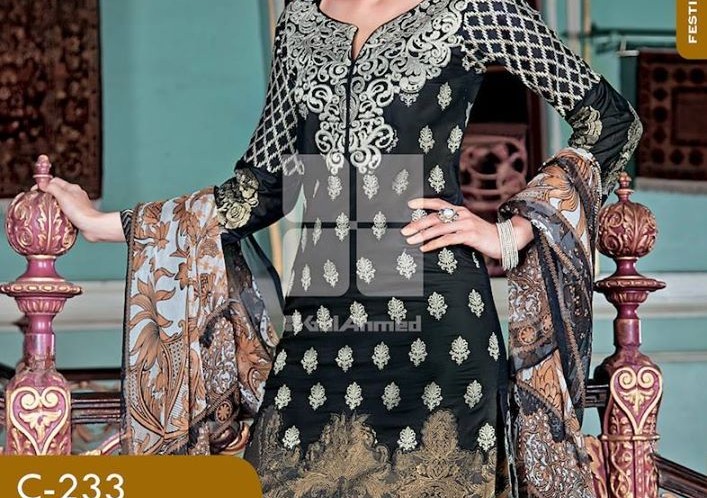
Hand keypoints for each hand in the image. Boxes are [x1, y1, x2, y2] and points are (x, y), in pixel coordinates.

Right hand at [37, 178, 124, 242]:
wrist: (91, 226)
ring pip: (61, 201)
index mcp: (73, 188)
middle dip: (48, 194)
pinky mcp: (78, 214)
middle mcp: (76, 195)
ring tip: (45, 209)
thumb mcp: (63, 196)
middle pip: (58, 190)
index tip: (35, 191)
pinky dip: (59, 212)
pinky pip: (65, 211)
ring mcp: (78, 204)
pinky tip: (55, 217)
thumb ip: (52, 188)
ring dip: (53, 204)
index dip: (44, 184)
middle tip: (39, 200)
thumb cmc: (79, 211)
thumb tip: (42, 183)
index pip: (55, 181)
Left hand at [400, 197, 533, 259]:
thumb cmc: (484, 236)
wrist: (506, 240)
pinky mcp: (470, 235)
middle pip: (435, 217)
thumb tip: (434, 230)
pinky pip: (448, 239)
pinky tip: (425, 248)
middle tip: (404, 230)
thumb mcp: (467, 227)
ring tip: (410, 240)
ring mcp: (466, 224)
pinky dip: (434, 244)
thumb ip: (453, 225)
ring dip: (422, 235)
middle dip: (417, 223)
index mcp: (460, 210)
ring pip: (439, 228)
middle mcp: (462, 214)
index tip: (409, 204)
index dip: (424, 202)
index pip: (439, 203)